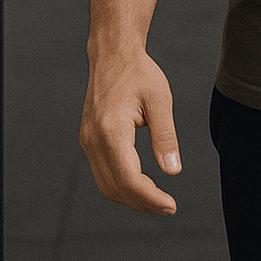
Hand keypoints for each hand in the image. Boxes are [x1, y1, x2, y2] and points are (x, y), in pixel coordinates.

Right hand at [80, 47, 181, 214]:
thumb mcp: (160, 100)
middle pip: (115, 188)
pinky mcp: (88, 140)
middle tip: (168, 207)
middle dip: (142, 203)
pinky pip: (102, 173)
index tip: (171, 206)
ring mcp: (87, 141)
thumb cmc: (139, 73)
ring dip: (131, 198)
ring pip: (106, 185)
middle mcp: (93, 140)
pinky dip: (121, 185)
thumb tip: (173, 171)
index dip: (150, 198)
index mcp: (111, 130)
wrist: (112, 54)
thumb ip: (165, 137)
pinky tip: (141, 184)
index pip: (129, 179)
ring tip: (157, 200)